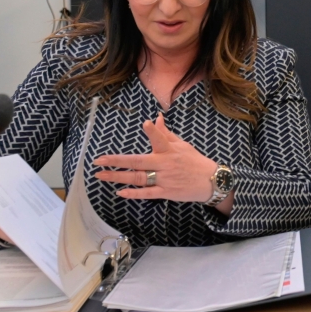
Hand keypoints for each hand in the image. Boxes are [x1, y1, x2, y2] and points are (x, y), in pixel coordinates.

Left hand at [94, 115, 218, 204]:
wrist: (211, 182)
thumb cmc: (194, 161)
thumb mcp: (182, 145)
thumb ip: (165, 133)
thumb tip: (156, 117)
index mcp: (169, 150)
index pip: (161, 138)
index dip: (153, 131)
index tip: (145, 124)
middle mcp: (165, 164)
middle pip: (138, 162)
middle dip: (117, 161)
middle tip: (99, 160)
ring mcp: (165, 180)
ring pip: (138, 178)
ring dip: (118, 177)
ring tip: (101, 175)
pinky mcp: (166, 193)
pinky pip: (148, 194)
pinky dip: (134, 194)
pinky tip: (120, 192)